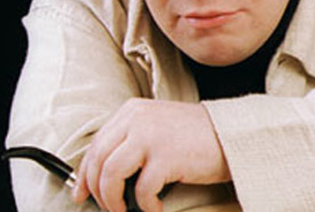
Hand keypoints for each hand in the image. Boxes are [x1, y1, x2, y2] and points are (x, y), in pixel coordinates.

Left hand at [72, 98, 230, 211]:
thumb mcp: (156, 128)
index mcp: (131, 111)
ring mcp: (150, 137)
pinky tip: (155, 209)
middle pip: (98, 160)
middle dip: (95, 190)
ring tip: (123, 211)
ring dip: (112, 200)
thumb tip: (102, 174)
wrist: (232, 135)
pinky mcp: (166, 157)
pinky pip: (142, 191)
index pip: (97, 144)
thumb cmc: (195, 138)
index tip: (82, 192)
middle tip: (105, 208)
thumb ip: (131, 141)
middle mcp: (137, 119)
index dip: (85, 173)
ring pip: (111, 175)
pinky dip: (145, 206)